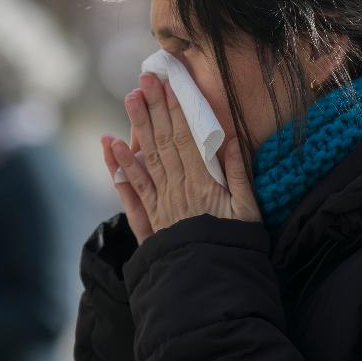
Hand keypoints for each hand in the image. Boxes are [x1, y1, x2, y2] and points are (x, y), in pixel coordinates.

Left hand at [101, 72, 259, 244]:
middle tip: (145, 80)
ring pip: (147, 157)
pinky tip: (113, 145)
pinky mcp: (150, 217)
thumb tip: (233, 138)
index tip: (169, 85)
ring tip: (130, 98)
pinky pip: (133, 188)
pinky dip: (122, 165)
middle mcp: (178, 188)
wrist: (209, 280)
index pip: (187, 138)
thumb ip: (239, 174)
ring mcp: (161, 202)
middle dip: (154, 108)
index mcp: (204, 183)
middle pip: (164, 141)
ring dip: (138, 126)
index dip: (177, 110)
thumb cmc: (234, 245)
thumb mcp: (248, 211)